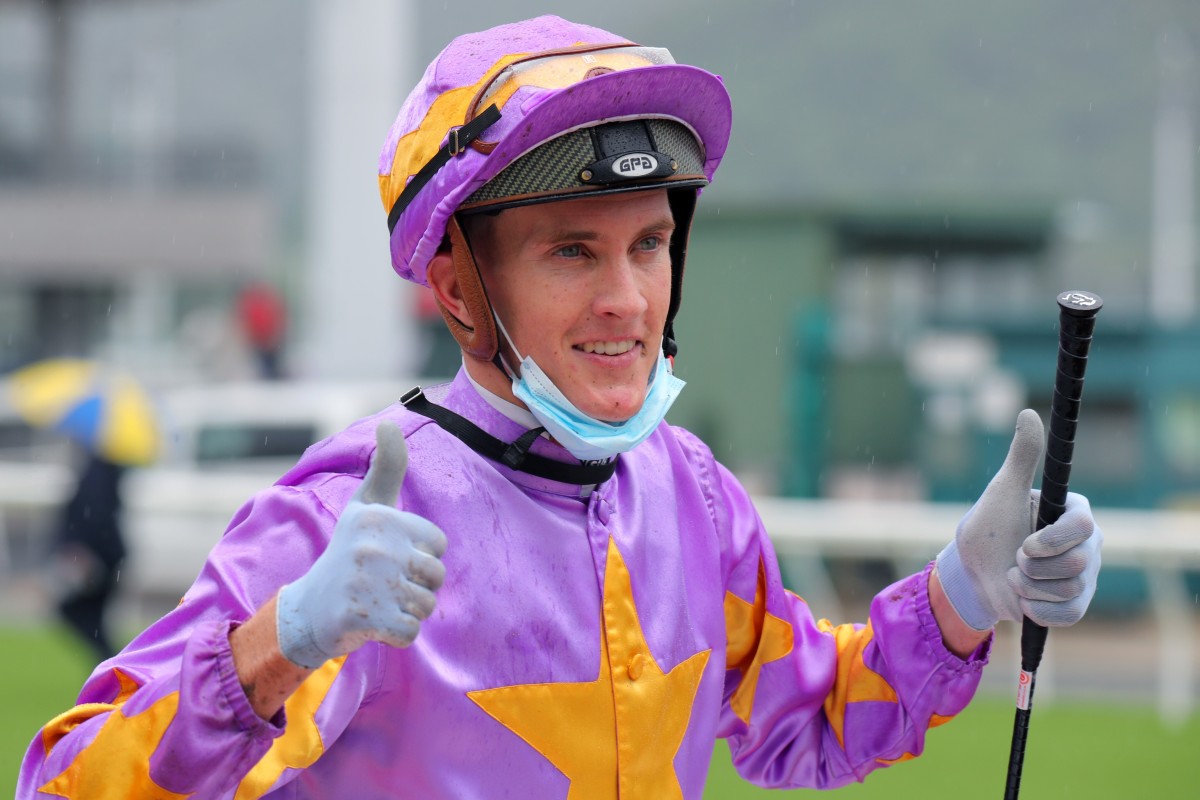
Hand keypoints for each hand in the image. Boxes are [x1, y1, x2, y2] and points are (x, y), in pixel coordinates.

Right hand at [276, 422, 446, 667]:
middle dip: (418, 587)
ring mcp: (367, 583)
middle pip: (436, 576)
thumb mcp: (365, 506)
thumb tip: (389, 424)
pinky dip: (397, 635)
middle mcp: (372, 546)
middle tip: (385, 585)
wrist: (308, 610)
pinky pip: (410, 633)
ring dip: (408, 612)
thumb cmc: (348, 553)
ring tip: (379, 602)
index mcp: (378, 517)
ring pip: (426, 605)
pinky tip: (374, 624)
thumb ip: (386, 468)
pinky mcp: (363, 618)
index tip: (391, 557)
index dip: (422, 557)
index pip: (438, 545)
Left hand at [935, 409, 1101, 630]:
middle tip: (1016, 559)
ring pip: (1069, 589)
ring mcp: (1086, 576)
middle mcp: (1089, 545)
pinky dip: (1036, 610)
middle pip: (1077, 563)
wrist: (974, 574)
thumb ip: (1022, 457)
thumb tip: (1029, 414)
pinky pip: (1066, 614)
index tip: (1024, 544)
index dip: (1051, 541)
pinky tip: (1024, 598)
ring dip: (1029, 587)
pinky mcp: (1076, 605)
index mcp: (1076, 514)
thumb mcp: (1003, 491)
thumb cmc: (989, 527)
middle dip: (1033, 567)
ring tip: (1016, 575)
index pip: (1082, 527)